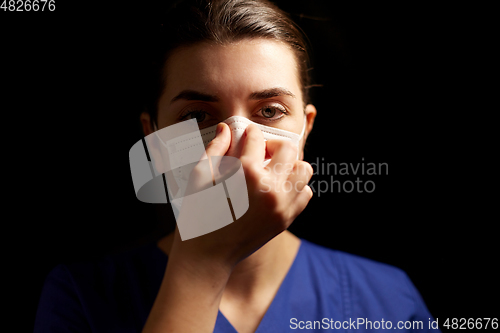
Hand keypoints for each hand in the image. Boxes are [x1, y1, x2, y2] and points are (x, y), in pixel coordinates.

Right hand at [169, 122, 312, 270]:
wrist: (207, 256)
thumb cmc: (197, 215)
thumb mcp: (198, 178)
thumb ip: (215, 149)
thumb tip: (226, 128)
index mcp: (245, 174)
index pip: (256, 137)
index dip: (247, 133)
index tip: (243, 137)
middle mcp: (269, 188)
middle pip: (288, 148)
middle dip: (273, 145)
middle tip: (258, 155)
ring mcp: (281, 205)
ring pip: (303, 169)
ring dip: (289, 165)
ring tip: (271, 172)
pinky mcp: (286, 219)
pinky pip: (305, 193)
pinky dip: (294, 187)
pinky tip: (275, 190)